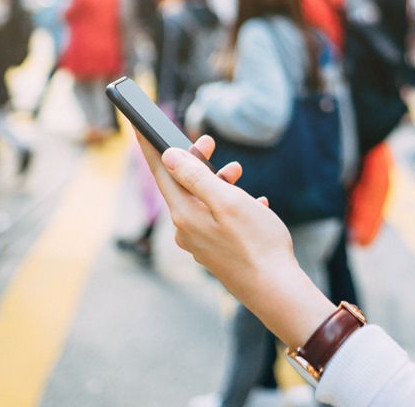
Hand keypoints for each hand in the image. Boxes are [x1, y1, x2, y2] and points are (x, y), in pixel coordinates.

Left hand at [135, 134, 335, 346]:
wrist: (275, 288)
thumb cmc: (256, 242)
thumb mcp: (227, 201)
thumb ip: (196, 177)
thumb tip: (168, 157)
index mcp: (185, 215)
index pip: (161, 173)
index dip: (151, 147)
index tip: (139, 126)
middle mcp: (186, 230)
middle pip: (182, 186)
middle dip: (195, 161)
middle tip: (209, 141)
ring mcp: (201, 243)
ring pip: (201, 201)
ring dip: (216, 182)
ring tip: (238, 173)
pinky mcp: (216, 251)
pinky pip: (217, 219)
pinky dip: (231, 204)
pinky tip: (253, 203)